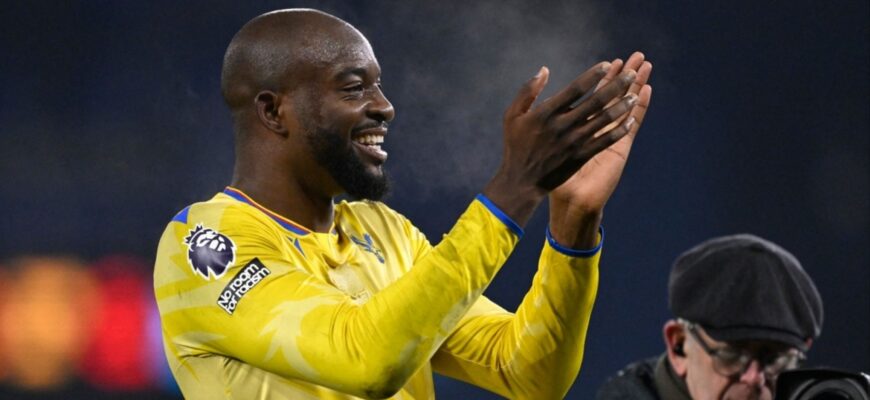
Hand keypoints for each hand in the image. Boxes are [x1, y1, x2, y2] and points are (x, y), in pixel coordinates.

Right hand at [483, 62, 638, 226]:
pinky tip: (630, 120)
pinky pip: (604, 141)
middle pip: (595, 101)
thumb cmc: (516, 145)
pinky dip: (618, 130)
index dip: (593, 75)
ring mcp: (574, 142)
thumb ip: (527, 91)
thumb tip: (544, 70)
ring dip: (622, 105)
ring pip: (604, 120)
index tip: (607, 64)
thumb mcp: (512, 115)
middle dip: (616, 85)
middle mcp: (563, 125)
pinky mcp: (580, 156)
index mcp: (546, 113)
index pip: (575, 88)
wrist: (521, 182)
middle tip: (631, 73)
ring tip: (636, 93)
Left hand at [549, 52, 652, 247]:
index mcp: (576, 125)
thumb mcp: (538, 136)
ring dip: (635, 87)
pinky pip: (630, 125)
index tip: (609, 62)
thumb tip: (542, 76)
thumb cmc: (548, 173)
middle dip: (623, 77)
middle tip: (637, 56)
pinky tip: (646, 92)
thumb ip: (537, 106)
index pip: (592, 96)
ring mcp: (608, 138)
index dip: (600, 79)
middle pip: (612, 97)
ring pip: (624, 107)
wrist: (565, 200)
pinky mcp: (618, 149)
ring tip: (645, 67)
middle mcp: (595, 130)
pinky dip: (639, 108)